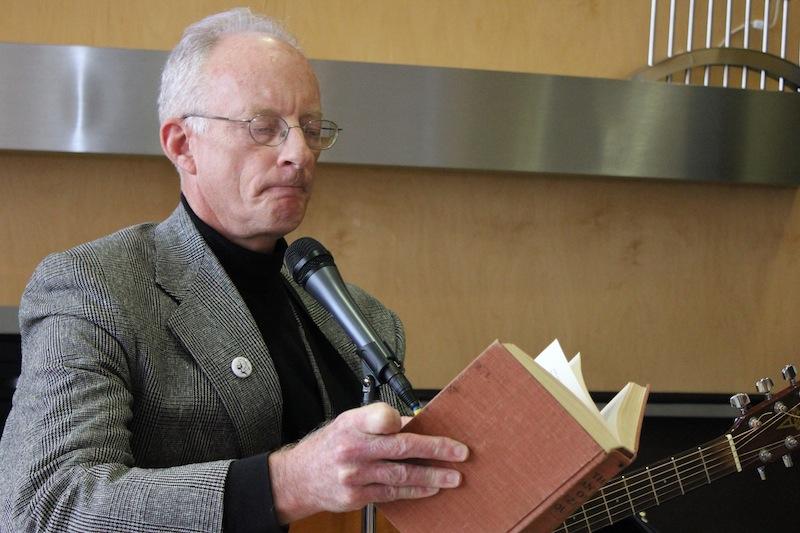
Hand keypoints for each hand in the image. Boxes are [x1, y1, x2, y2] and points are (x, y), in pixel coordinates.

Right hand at [268, 402, 468, 522]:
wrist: (299, 477)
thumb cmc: (329, 445)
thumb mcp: (349, 423)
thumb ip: (380, 422)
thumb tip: (417, 423)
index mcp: (352, 423)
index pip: (382, 417)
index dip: (403, 420)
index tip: (425, 420)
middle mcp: (353, 448)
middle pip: (401, 447)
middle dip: (435, 450)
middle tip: (459, 452)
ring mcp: (354, 475)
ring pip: (401, 475)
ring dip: (432, 476)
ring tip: (453, 476)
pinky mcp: (356, 496)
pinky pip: (392, 493)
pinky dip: (414, 490)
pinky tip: (430, 488)